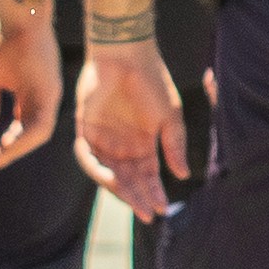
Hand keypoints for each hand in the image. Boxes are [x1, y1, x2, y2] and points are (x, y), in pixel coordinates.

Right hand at [0, 0, 63, 167]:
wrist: (17, 13)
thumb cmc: (4, 38)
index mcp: (32, 93)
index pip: (24, 126)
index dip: (9, 142)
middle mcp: (44, 96)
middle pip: (33, 132)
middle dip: (13, 148)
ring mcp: (50, 93)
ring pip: (39, 133)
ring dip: (18, 148)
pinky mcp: (51, 91)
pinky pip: (41, 124)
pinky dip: (25, 139)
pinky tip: (8, 146)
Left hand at [77, 40, 194, 217]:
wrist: (127, 54)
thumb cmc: (152, 81)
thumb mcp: (169, 117)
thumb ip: (174, 146)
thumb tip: (183, 176)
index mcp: (144, 143)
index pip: (148, 175)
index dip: (154, 192)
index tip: (162, 208)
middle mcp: (123, 145)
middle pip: (129, 179)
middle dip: (138, 197)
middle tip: (146, 213)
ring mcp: (103, 138)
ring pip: (109, 172)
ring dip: (120, 189)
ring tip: (133, 201)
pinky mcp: (85, 128)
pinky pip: (86, 156)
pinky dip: (96, 169)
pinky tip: (110, 178)